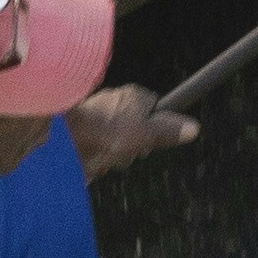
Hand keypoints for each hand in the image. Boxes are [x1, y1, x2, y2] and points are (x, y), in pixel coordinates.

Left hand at [62, 85, 193, 176]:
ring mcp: (97, 117)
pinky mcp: (81, 134)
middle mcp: (116, 103)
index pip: (155, 112)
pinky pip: (97, 152)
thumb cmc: (106, 130)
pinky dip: (96, 160)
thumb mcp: (146, 133)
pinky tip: (90, 161)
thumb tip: (194, 127)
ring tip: (104, 156)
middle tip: (124, 150)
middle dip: (131, 148)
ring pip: (116, 145)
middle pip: (136, 132)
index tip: (147, 141)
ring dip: (113, 157)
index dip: (154, 132)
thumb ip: (168, 131)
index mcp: (134, 97)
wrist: (64, 138)